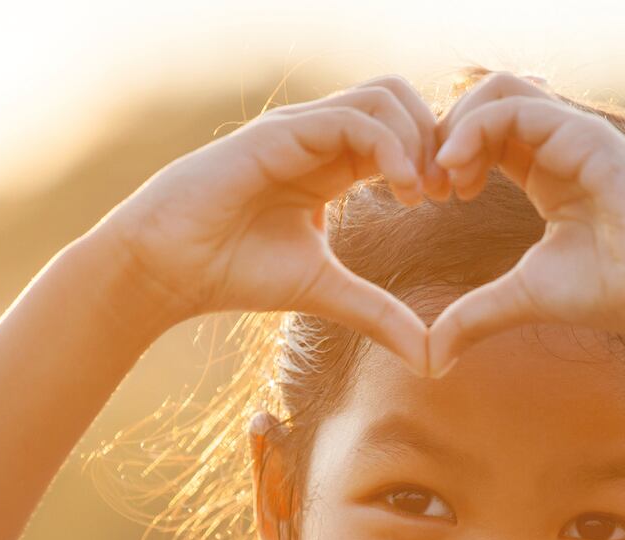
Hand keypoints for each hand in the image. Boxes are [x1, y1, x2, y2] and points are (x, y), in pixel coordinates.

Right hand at [92, 76, 449, 374]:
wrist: (171, 269)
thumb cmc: (237, 272)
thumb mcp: (327, 292)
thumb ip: (381, 315)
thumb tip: (431, 358)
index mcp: (334, 163)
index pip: (402, 131)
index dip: (437, 158)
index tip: (453, 202)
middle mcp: (320, 136)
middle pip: (401, 98)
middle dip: (437, 139)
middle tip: (447, 193)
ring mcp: (300, 129)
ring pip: (383, 97)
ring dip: (418, 140)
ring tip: (423, 195)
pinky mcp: (280, 134)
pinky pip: (351, 120)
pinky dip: (391, 149)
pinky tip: (403, 191)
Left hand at [426, 72, 624, 376]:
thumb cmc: (605, 292)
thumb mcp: (520, 298)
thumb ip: (472, 317)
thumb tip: (431, 359)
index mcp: (545, 173)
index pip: (484, 137)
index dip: (445, 158)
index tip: (428, 199)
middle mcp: (557, 146)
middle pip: (483, 104)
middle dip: (442, 136)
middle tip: (427, 185)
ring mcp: (571, 134)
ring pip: (496, 92)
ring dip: (455, 126)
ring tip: (442, 175)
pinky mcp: (583, 133)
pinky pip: (514, 108)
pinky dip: (474, 129)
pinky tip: (456, 170)